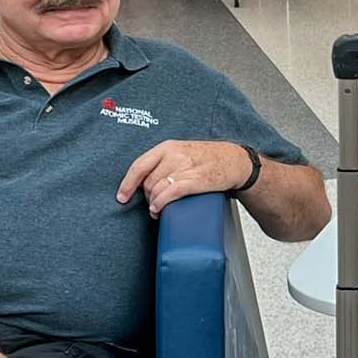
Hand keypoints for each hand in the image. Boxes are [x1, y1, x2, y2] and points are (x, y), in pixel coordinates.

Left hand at [118, 140, 251, 217]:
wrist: (235, 161)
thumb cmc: (209, 158)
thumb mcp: (183, 151)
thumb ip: (164, 161)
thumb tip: (144, 181)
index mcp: (168, 147)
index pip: (139, 166)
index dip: (127, 184)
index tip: (122, 197)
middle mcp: (174, 155)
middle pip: (148, 182)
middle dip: (147, 197)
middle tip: (152, 204)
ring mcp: (184, 168)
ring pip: (157, 189)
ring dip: (153, 204)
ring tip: (157, 210)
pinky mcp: (195, 180)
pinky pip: (170, 194)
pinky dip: (161, 204)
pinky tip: (160, 209)